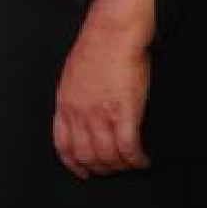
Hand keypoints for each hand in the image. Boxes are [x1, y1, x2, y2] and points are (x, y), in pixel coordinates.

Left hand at [53, 0, 153, 177]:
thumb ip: (73, 101)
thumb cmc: (95, 52)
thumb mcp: (71, 79)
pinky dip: (137, 159)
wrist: (111, 35)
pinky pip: (128, 147)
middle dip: (102, 169)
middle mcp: (79, 114)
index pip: (63, 146)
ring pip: (108, 156)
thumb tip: (78, 120)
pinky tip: (143, 160)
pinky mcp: (124, 112)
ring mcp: (101, 114)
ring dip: (122, 166)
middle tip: (114, 168)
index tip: (84, 172)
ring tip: (131, 164)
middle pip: (87, 156)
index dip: (74, 164)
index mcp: (64, 105)